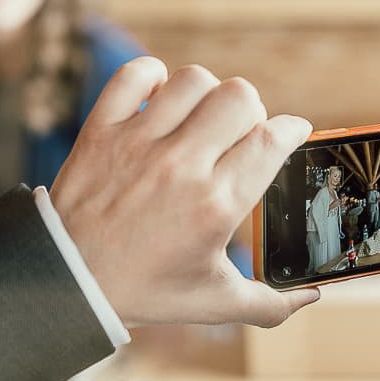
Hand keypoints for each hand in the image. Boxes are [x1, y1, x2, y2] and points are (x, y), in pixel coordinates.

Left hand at [50, 57, 318, 327]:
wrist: (66, 283)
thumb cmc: (146, 292)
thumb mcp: (215, 303)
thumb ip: (272, 304)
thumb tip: (314, 296)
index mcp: (216, 205)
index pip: (272, 141)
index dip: (293, 129)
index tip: (295, 131)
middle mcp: (183, 166)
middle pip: (241, 97)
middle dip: (253, 111)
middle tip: (242, 133)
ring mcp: (139, 143)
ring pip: (194, 80)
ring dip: (208, 95)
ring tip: (201, 119)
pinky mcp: (102, 131)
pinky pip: (135, 76)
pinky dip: (152, 77)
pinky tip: (160, 100)